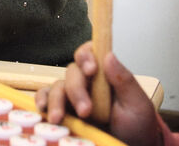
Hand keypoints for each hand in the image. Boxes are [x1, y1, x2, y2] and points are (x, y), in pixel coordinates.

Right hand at [35, 42, 161, 145]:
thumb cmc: (135, 126)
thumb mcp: (137, 104)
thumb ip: (125, 80)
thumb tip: (109, 56)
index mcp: (105, 75)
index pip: (90, 53)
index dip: (86, 56)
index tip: (91, 70)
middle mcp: (87, 82)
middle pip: (72, 72)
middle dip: (76, 90)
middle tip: (85, 111)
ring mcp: (72, 96)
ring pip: (57, 87)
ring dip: (57, 101)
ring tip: (60, 119)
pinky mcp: (62, 109)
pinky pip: (45, 99)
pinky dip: (41, 101)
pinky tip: (44, 110)